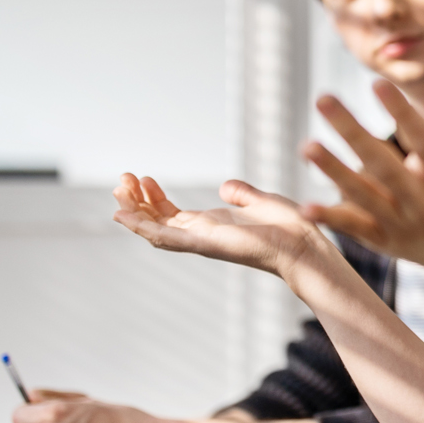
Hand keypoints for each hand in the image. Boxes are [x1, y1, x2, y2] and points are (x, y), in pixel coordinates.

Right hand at [112, 173, 332, 275]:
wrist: (304, 244)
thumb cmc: (288, 228)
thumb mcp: (258, 202)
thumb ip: (240, 194)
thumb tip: (226, 187)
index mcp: (212, 225)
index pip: (171, 214)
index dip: (153, 198)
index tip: (142, 178)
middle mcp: (202, 235)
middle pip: (157, 220)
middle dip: (137, 201)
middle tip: (122, 179)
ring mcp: (200, 242)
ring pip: (155, 229)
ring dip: (134, 211)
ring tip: (119, 188)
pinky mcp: (204, 244)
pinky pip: (165, 238)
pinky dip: (142, 228)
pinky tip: (124, 216)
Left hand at [301, 76, 423, 295]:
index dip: (401, 112)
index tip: (378, 83)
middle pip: (384, 164)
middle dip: (352, 132)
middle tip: (323, 99)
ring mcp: (404, 222)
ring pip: (364, 197)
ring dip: (334, 172)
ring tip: (307, 146)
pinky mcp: (388, 241)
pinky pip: (356, 230)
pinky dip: (332, 220)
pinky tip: (303, 207)